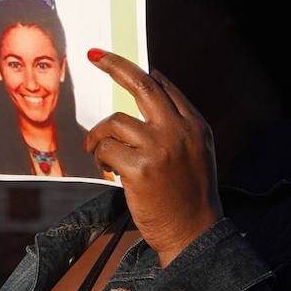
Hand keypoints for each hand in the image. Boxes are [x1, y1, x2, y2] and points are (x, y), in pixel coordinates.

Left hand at [85, 50, 222, 266]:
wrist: (194, 235)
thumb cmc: (189, 196)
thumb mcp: (196, 151)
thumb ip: (178, 120)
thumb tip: (154, 79)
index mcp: (195, 125)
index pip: (163, 87)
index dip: (136, 71)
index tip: (112, 60)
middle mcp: (179, 131)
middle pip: (142, 86)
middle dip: (115, 65)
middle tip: (94, 56)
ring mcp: (160, 148)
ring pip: (114, 123)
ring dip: (100, 137)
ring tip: (102, 155)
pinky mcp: (140, 169)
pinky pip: (106, 149)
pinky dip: (100, 157)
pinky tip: (107, 169)